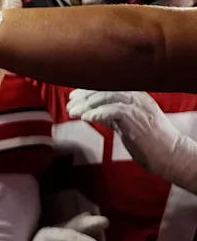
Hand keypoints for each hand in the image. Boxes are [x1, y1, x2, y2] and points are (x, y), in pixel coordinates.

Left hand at [67, 89, 187, 179]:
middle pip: (104, 88)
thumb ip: (109, 114)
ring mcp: (137, 106)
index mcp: (135, 94)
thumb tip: (88, 111)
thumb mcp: (126, 122)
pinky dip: (96, 113)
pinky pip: (112, 110)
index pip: (107, 85)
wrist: (169, 154)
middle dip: (83, 97)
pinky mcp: (135, 118)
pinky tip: (85, 118)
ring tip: (73, 113)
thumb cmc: (147, 140)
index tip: (72, 97)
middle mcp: (137, 96)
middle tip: (70, 106)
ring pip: (106, 97)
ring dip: (86, 105)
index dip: (87, 89)